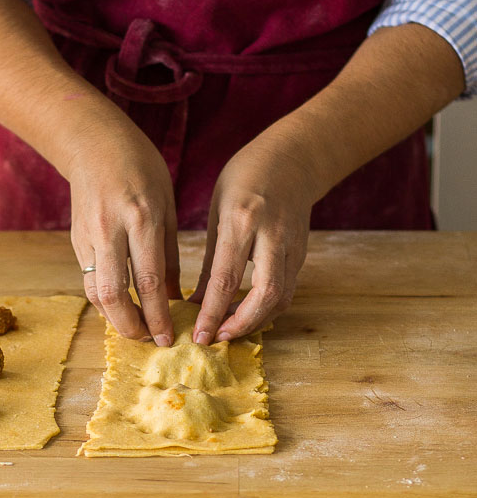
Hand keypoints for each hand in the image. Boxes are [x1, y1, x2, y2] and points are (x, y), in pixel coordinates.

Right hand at [68, 120, 181, 345]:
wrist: (92, 143)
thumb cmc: (140, 167)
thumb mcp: (167, 204)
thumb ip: (169, 253)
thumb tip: (175, 298)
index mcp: (141, 217)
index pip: (149, 279)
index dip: (158, 315)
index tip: (169, 338)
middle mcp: (110, 229)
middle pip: (113, 293)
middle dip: (131, 326)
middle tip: (149, 341)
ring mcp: (88, 235)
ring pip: (94, 291)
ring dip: (114, 318)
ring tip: (136, 329)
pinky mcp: (75, 239)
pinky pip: (87, 279)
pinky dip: (103, 299)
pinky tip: (121, 307)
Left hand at [189, 138, 312, 343]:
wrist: (293, 159)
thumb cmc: (246, 177)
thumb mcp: (218, 210)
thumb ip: (210, 259)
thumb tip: (196, 303)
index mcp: (241, 220)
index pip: (226, 278)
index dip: (212, 312)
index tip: (198, 334)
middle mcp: (271, 235)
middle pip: (265, 295)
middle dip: (241, 325)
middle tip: (217, 338)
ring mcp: (292, 246)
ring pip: (281, 298)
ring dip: (256, 321)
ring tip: (228, 331)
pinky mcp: (302, 254)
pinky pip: (287, 290)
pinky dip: (267, 309)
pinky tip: (246, 315)